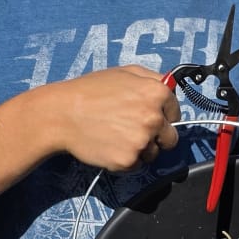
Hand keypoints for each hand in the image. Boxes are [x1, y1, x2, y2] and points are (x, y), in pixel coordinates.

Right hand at [53, 66, 180, 170]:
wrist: (62, 114)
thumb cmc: (90, 91)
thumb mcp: (124, 72)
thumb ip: (151, 79)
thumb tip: (170, 88)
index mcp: (157, 93)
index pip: (176, 112)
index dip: (164, 116)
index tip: (150, 118)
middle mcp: (154, 117)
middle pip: (171, 139)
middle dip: (157, 137)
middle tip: (133, 131)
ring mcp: (142, 141)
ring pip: (153, 154)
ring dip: (140, 150)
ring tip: (116, 136)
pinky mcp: (128, 160)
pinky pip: (136, 166)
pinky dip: (125, 160)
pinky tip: (109, 146)